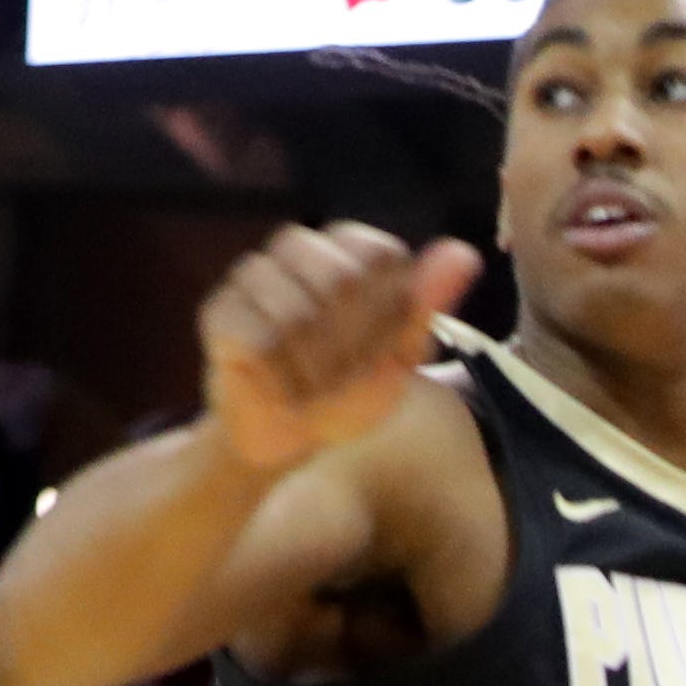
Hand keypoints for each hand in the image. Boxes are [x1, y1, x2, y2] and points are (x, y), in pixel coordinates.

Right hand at [199, 221, 481, 476]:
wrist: (284, 438)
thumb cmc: (345, 393)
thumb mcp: (398, 357)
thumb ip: (425, 305)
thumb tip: (466, 254)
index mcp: (347, 251)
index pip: (382, 256)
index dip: (386, 316)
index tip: (377, 350)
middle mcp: (298, 248)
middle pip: (342, 280)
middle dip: (350, 348)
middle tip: (339, 378)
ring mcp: (254, 274)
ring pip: (298, 315)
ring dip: (314, 373)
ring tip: (309, 389)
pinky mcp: (220, 310)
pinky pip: (261, 341)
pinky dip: (280, 382)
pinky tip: (279, 391)